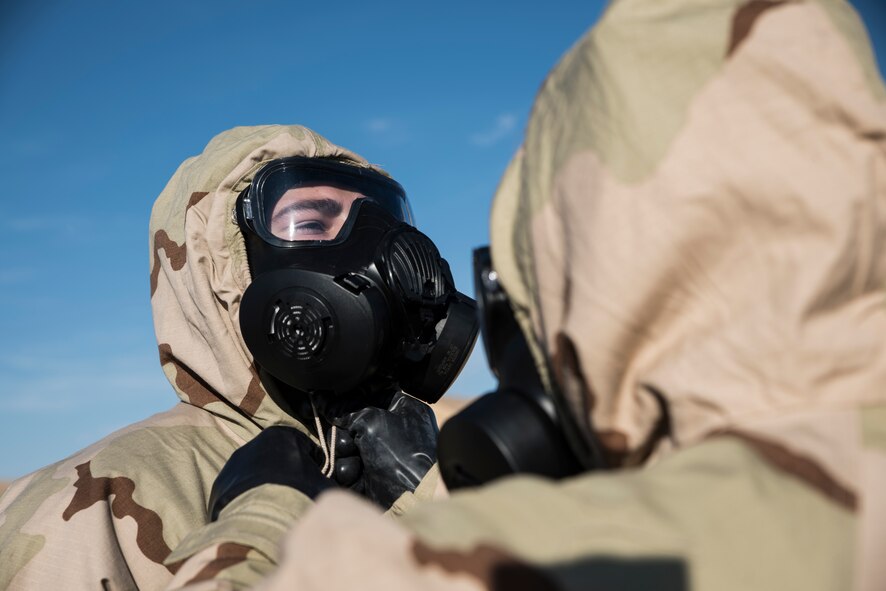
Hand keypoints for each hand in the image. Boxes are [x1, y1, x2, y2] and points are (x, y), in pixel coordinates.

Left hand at [208, 426, 334, 520]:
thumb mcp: (324, 484)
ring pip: (253, 475)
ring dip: (262, 487)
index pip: (303, 445)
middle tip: (294, 495)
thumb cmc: (300, 493)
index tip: (315, 479)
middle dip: (284, 473)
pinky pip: (237, 492)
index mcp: (281, 435)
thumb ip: (324, 480)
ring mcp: (233, 465)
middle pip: (274, 458)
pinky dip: (246, 501)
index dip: (312, 463)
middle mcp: (253, 443)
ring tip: (274, 509)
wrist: (264, 518)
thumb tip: (329, 491)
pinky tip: (257, 516)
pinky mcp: (219, 486)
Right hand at [336, 391, 437, 507]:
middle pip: (351, 424)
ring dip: (343, 455)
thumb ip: (346, 409)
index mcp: (400, 409)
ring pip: (345, 447)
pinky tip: (355, 476)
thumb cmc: (401, 451)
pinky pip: (347, 469)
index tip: (327, 403)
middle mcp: (390, 430)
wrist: (413, 496)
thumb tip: (324, 401)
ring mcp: (380, 455)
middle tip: (349, 442)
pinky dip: (348, 473)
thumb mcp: (373, 420)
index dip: (346, 401)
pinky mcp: (370, 478)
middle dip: (343, 435)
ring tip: (355, 463)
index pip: (367, 396)